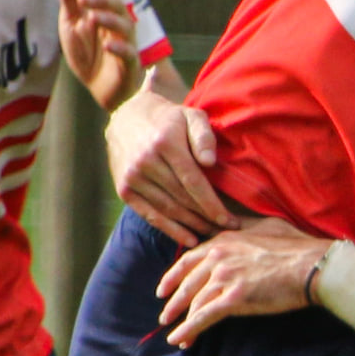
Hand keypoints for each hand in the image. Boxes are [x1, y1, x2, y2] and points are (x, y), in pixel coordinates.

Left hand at [57, 0, 139, 108]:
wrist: (99, 89)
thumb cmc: (88, 52)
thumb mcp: (72, 22)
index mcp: (105, 11)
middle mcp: (118, 24)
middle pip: (117, 4)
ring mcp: (126, 43)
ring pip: (125, 26)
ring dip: (109, 19)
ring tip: (92, 17)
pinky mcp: (130, 65)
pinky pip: (129, 54)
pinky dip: (120, 48)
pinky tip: (107, 44)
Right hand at [107, 80, 235, 246]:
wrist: (127, 117)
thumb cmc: (169, 119)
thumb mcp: (191, 116)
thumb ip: (203, 136)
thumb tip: (210, 162)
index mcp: (165, 143)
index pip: (193, 182)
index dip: (212, 204)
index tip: (230, 220)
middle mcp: (145, 162)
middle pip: (183, 199)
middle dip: (208, 217)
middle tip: (230, 230)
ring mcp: (132, 177)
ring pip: (168, 209)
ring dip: (193, 226)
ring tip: (214, 234)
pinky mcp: (124, 189)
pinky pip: (150, 215)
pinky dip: (171, 230)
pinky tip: (190, 239)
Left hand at [157, 219, 326, 344]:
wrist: (312, 266)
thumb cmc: (297, 247)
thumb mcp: (266, 226)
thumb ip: (245, 227)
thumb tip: (237, 223)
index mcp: (223, 239)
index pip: (189, 259)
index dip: (173, 276)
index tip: (164, 288)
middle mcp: (218, 256)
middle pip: (187, 282)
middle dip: (173, 302)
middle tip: (165, 315)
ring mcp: (224, 277)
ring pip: (194, 302)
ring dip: (181, 320)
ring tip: (174, 333)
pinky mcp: (234, 298)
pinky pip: (204, 317)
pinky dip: (189, 330)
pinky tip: (180, 340)